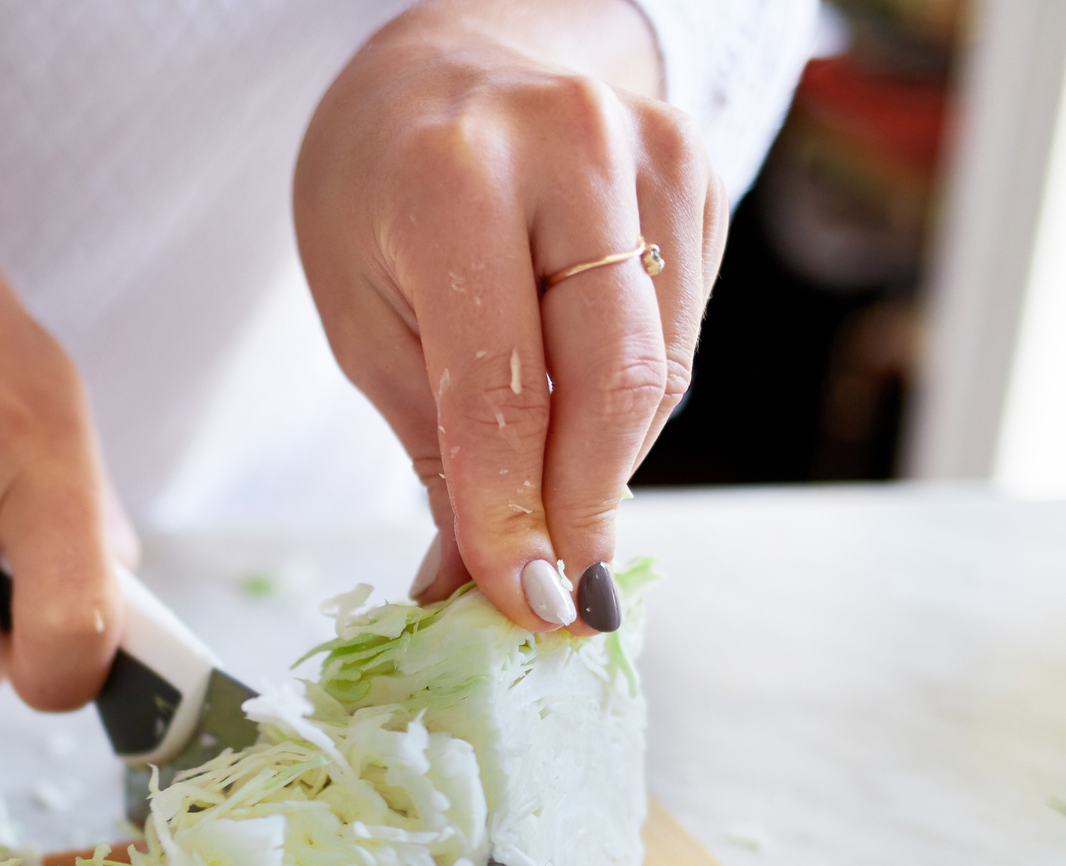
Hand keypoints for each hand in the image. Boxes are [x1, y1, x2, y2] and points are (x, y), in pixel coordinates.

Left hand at [295, 0, 724, 630]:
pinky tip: (581, 414)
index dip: (516, 515)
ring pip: (662, 368)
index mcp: (452, 180)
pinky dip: (634, 406)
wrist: (446, 63)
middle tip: (567, 596)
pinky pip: (683, 335)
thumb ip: (435, 450)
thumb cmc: (381, 193)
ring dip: (611, 466)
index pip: (503, 388)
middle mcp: (567, 149)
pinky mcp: (700, 173)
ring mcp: (650, 153)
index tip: (526, 602)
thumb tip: (473, 583)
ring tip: (557, 508)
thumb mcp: (365, 320)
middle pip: (616, 380)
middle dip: (588, 506)